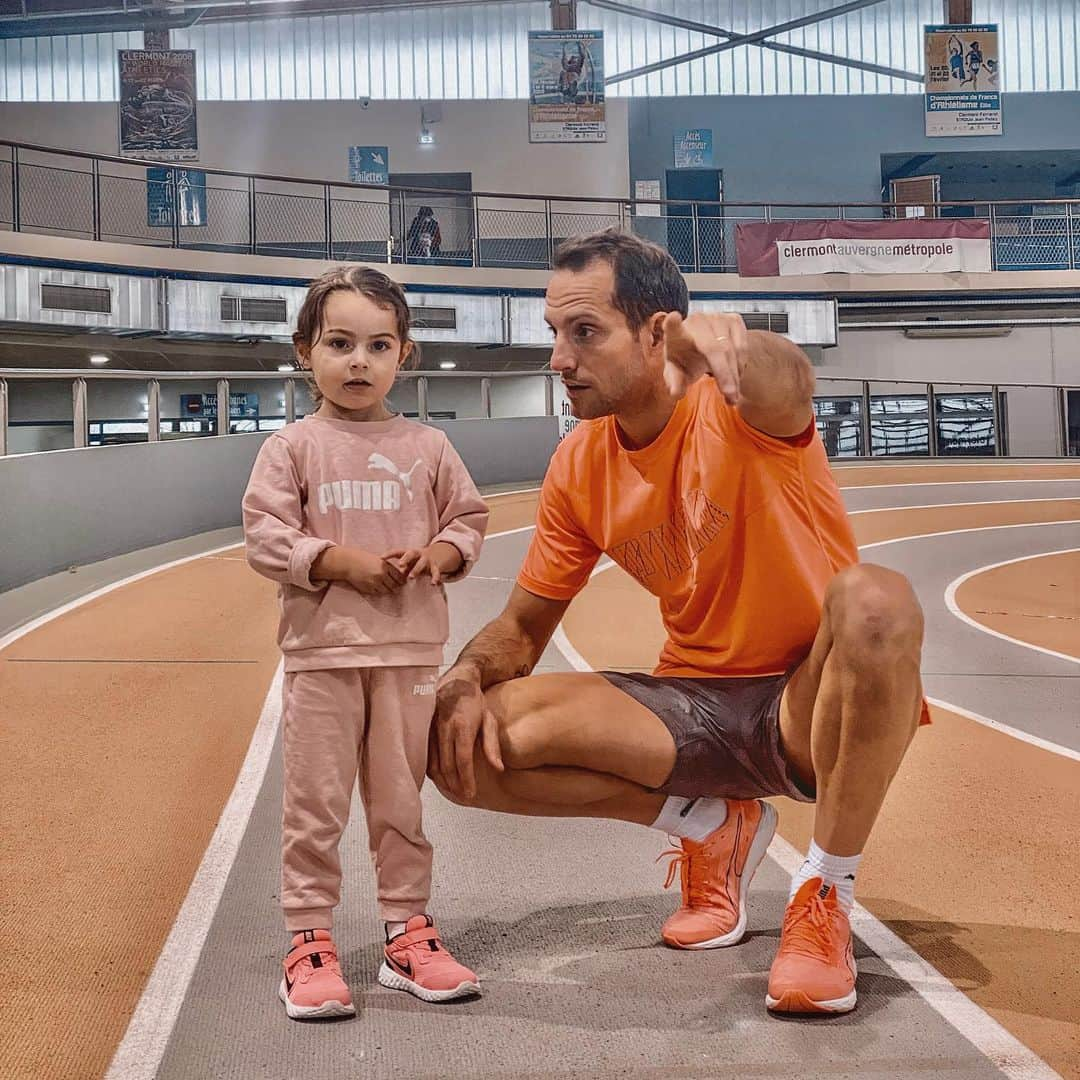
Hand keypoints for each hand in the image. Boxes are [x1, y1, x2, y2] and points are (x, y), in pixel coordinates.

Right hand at [342, 548, 406, 594]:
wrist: (349, 563)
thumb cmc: (363, 559)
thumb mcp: (378, 560)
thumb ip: (388, 568)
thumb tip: (398, 576)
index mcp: (385, 566)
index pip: (399, 577)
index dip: (402, 580)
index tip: (403, 582)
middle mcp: (381, 575)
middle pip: (394, 585)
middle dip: (396, 587)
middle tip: (397, 587)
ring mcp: (375, 583)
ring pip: (387, 591)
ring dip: (388, 589)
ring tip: (387, 587)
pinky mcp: (368, 588)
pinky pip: (377, 593)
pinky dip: (379, 591)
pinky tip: (377, 587)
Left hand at [386, 542, 460, 585]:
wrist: (435, 557)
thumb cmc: (416, 561)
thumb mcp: (407, 563)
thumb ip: (399, 568)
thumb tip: (385, 576)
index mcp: (409, 552)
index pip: (398, 551)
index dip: (390, 554)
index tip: (382, 558)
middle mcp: (419, 554)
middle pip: (411, 553)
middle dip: (406, 558)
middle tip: (400, 565)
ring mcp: (427, 560)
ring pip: (422, 563)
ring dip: (416, 569)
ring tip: (411, 577)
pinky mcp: (435, 567)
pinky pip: (435, 572)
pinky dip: (435, 578)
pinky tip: (433, 584)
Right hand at [431, 666, 503, 799]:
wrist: (455, 681)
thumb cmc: (475, 702)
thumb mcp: (489, 720)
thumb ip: (492, 745)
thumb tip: (498, 769)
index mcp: (463, 726)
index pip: (463, 759)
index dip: (466, 779)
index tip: (471, 794)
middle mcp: (444, 728)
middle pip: (447, 765)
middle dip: (455, 784)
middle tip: (463, 796)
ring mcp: (430, 729)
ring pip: (433, 762)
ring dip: (443, 780)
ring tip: (453, 791)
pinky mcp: (422, 729)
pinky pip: (425, 755)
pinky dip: (432, 769)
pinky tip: (440, 777)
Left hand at [662, 311, 749, 404]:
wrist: (699, 347)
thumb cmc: (686, 360)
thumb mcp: (677, 375)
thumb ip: (675, 384)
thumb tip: (676, 392)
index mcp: (675, 334)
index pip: (672, 326)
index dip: (672, 324)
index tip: (673, 318)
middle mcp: (696, 321)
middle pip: (714, 348)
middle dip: (725, 375)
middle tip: (731, 397)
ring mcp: (716, 317)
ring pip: (731, 349)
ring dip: (735, 375)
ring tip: (733, 395)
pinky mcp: (733, 319)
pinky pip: (742, 346)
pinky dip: (740, 365)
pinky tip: (735, 376)